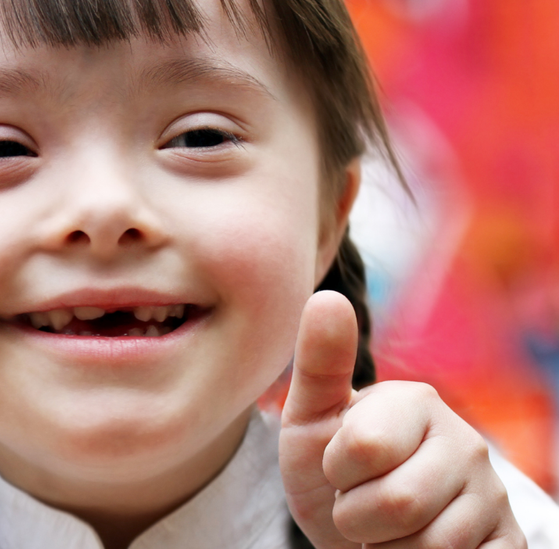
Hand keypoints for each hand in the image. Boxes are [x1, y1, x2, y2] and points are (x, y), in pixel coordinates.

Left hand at [279, 291, 525, 547]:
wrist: (355, 533)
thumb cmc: (330, 470)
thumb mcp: (310, 419)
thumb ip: (319, 362)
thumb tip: (327, 296)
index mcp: (416, 401)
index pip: (362, 449)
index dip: (335, 471)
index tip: (338, 465)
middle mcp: (466, 442)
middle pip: (396, 503)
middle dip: (356, 516)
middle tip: (358, 502)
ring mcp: (492, 496)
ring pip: (429, 546)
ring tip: (384, 528)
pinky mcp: (508, 544)